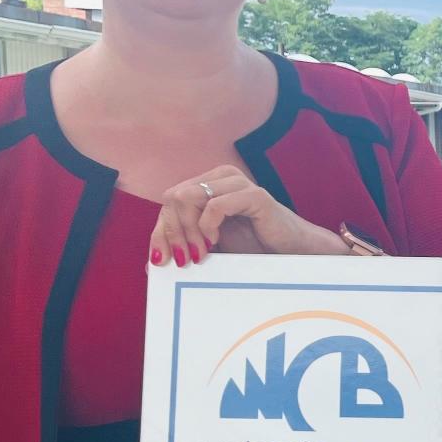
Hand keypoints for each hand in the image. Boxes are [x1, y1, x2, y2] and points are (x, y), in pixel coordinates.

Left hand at [149, 166, 343, 264]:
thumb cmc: (254, 248)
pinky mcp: (253, 195)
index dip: (161, 231)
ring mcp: (236, 183)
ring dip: (188, 231)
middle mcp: (220, 177)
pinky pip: (214, 205)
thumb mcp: (209, 248)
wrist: (292, 253)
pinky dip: (207, 227)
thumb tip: (150, 264)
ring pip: (187, 198)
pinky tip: (215, 243)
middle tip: (185, 259)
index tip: (164, 261)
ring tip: (200, 253)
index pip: (169, 201)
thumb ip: (183, 247)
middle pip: (173, 198)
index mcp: (208, 184)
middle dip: (173, 232)